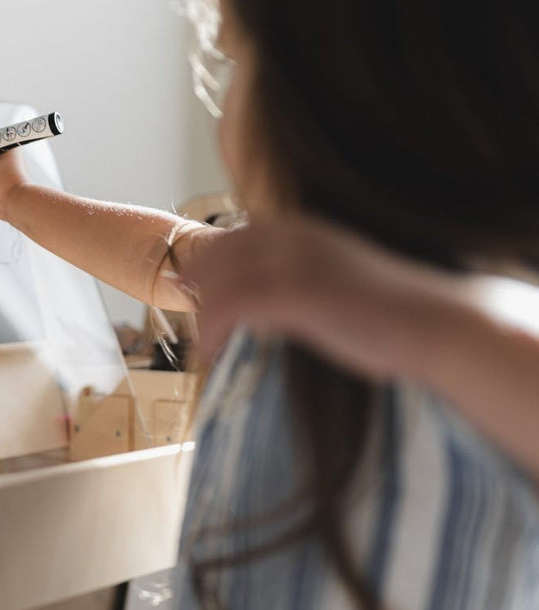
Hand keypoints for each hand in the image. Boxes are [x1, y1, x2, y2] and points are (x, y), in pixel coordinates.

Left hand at [180, 216, 443, 380]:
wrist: (439, 323)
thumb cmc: (391, 313)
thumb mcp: (334, 281)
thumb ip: (296, 280)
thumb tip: (259, 303)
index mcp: (304, 229)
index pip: (232, 237)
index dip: (208, 267)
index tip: (197, 297)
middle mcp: (294, 237)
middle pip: (215, 253)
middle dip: (199, 290)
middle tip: (201, 327)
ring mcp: (294, 262)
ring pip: (217, 278)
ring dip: (203, 315)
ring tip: (208, 346)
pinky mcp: (296, 292)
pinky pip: (230, 304)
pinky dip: (213, 329)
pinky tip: (215, 352)